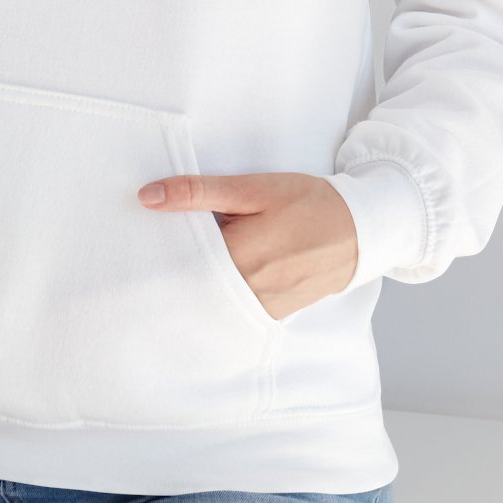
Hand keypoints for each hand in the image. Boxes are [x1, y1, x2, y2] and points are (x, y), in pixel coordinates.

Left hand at [136, 172, 358, 318]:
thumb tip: (147, 197)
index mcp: (235, 259)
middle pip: (188, 283)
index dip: (156, 246)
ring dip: (195, 278)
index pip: (175, 259)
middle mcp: (244, 293)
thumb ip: (199, 193)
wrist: (360, 231)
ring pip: (208, 298)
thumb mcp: (252, 188)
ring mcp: (258, 309)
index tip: (141, 234)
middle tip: (158, 243)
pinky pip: (230, 306)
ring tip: (187, 253)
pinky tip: (214, 269)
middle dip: (172, 264)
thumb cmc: (308, 203)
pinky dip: (217, 289)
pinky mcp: (270, 314)